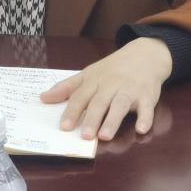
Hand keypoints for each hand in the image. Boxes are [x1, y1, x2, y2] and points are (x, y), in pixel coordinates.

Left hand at [40, 37, 172, 140]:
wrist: (144, 54)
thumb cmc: (113, 69)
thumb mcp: (88, 74)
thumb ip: (67, 88)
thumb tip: (43, 98)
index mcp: (94, 81)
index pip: (80, 97)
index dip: (72, 111)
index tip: (64, 127)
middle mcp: (111, 85)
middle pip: (100, 102)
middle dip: (92, 118)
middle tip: (85, 136)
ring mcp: (129, 90)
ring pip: (120, 105)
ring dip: (113, 120)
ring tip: (105, 135)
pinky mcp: (147, 96)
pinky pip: (147, 107)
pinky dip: (145, 118)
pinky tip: (141, 129)